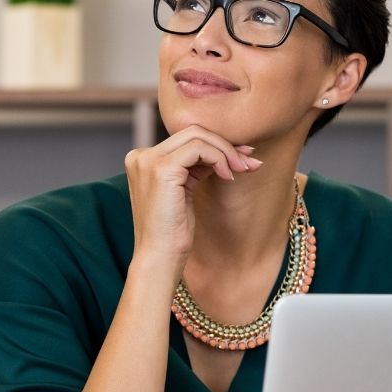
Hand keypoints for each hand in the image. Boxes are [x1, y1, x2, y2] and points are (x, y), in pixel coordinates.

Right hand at [123, 125, 261, 270]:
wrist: (159, 259)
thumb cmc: (172, 234)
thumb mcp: (184, 191)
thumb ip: (196, 167)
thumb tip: (229, 148)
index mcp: (142, 160)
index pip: (185, 139)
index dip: (217, 145)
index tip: (243, 158)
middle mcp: (140, 156)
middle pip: (192, 132)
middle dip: (226, 145)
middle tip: (250, 162)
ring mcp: (148, 161)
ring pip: (198, 136)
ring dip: (227, 152)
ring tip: (243, 170)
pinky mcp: (161, 169)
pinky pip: (200, 149)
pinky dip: (220, 159)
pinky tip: (228, 176)